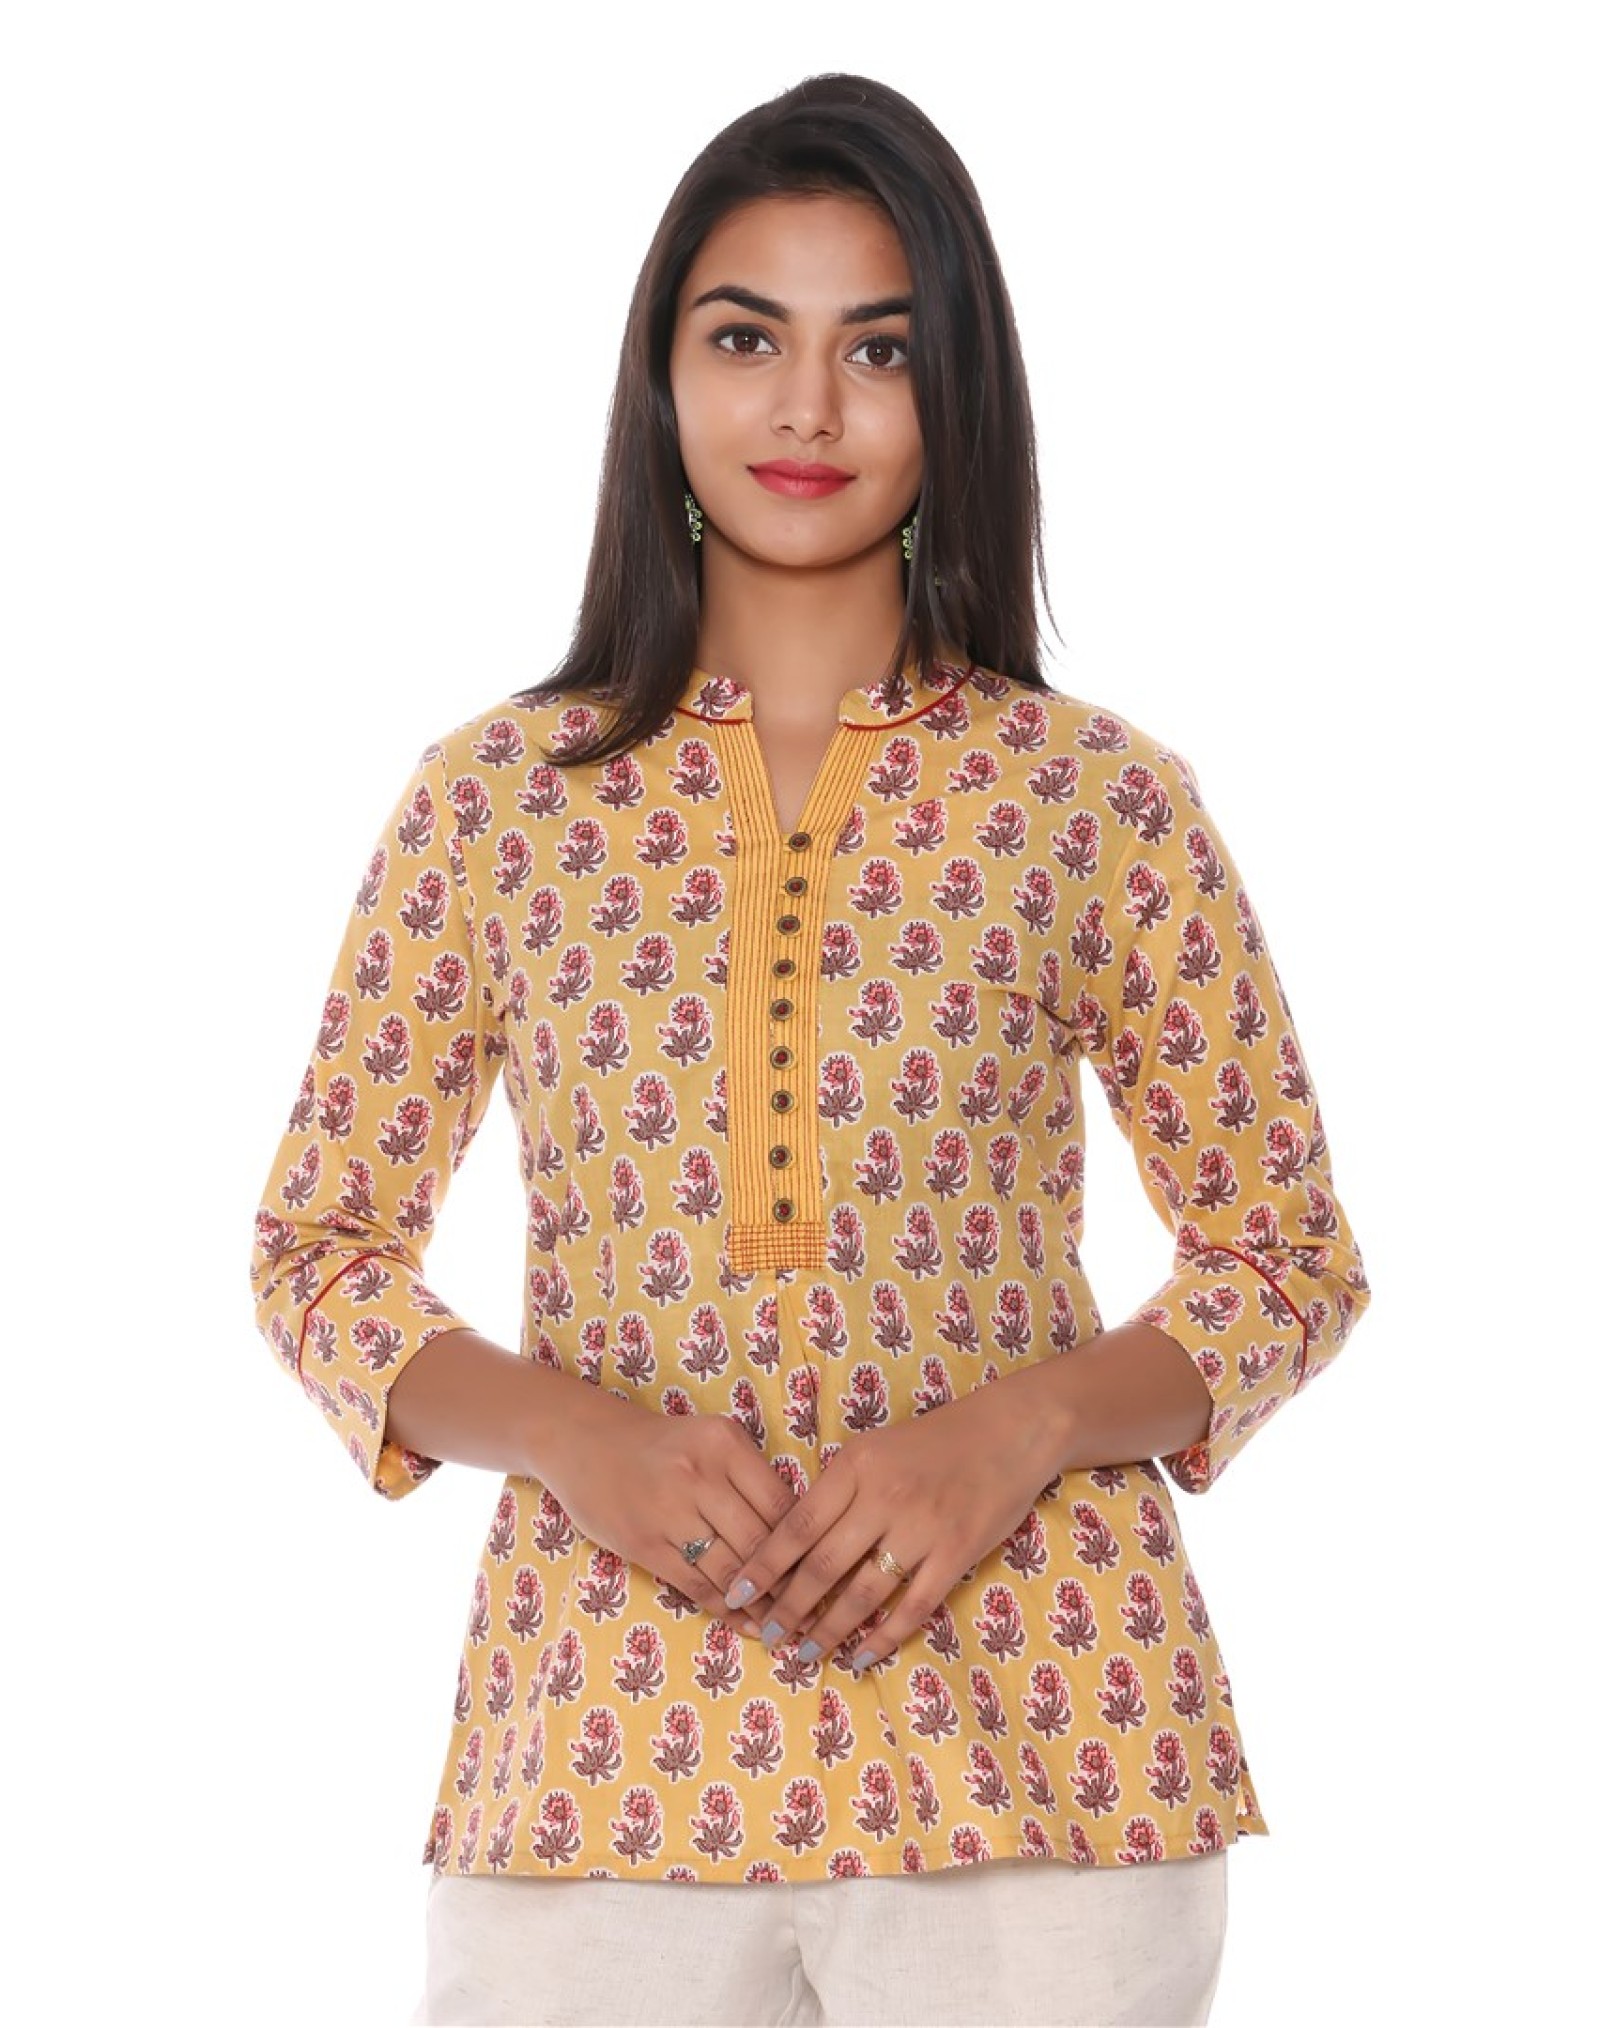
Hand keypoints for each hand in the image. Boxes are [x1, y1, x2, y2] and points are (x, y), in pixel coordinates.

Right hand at [536, 1390, 797, 1635]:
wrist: (586, 1442)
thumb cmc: (662, 1445)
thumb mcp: (711, 1440)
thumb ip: (750, 1477)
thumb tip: (798, 1535)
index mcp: (724, 1443)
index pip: (781, 1502)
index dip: (805, 1543)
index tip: (824, 1569)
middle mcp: (699, 1475)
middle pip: (760, 1541)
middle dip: (790, 1582)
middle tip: (812, 1609)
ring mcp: (669, 1511)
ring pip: (731, 1569)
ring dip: (761, 1604)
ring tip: (785, 1625)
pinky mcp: (644, 1545)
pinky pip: (696, 1585)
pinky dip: (726, 1609)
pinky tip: (745, 1623)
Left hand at [721, 1375, 1063, 1670]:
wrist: (1009, 1431)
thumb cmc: (935, 1440)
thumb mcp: (874, 1449)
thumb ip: (838, 1490)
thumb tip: (794, 1541)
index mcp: (855, 1467)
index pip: (796, 1525)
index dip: (763, 1566)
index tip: (736, 1594)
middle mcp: (882, 1498)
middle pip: (822, 1566)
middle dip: (789, 1608)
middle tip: (768, 1638)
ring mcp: (921, 1528)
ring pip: (862, 1593)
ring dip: (829, 1630)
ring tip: (806, 1654)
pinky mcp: (956, 1553)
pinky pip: (913, 1606)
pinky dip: (884, 1637)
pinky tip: (861, 1656)